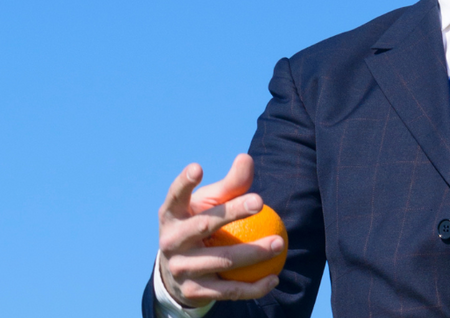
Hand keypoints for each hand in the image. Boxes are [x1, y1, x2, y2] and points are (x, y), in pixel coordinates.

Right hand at [156, 155, 284, 306]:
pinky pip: (228, 291)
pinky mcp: (193, 291)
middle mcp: (170, 241)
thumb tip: (247, 159)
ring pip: (222, 260)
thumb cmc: (199, 224)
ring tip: (279, 243)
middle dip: (232, 212)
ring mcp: (180, 268)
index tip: (198, 167)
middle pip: (204, 225)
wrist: (178, 272)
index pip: (176, 196)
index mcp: (170, 215)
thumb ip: (230, 185)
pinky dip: (254, 287)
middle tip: (260, 201)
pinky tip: (275, 278)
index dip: (184, 183)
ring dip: (254, 253)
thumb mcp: (209, 204)